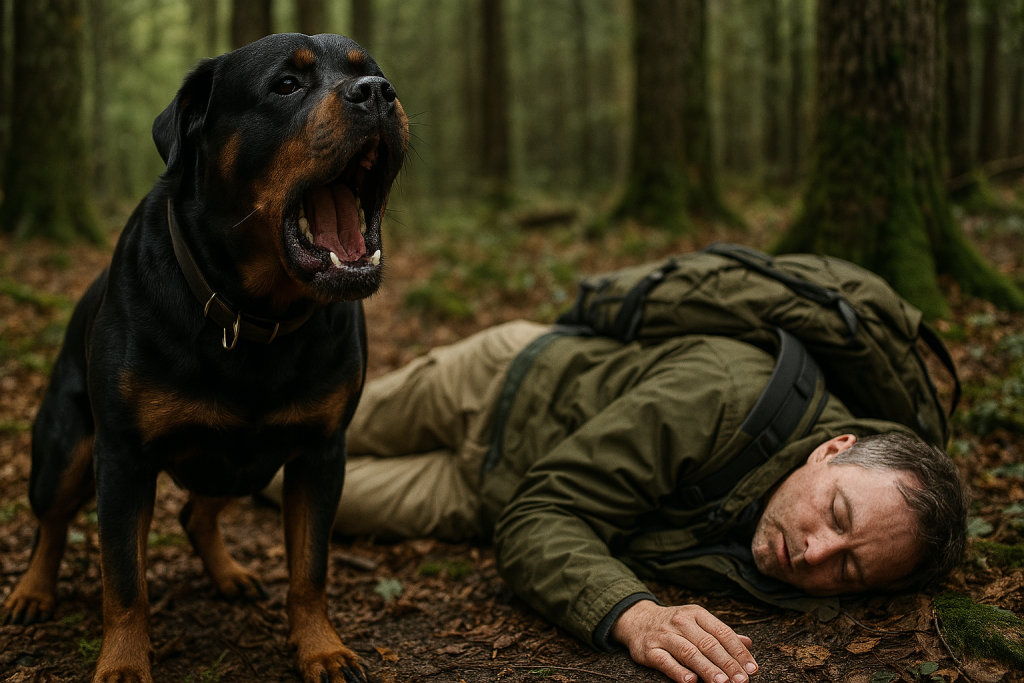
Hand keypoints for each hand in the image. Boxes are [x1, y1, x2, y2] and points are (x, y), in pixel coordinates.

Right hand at [610, 600, 757, 682]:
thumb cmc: (674, 625)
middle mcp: (680, 622)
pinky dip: (678, 671)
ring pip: (689, 653)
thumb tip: (748, 643)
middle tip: (742, 680)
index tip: (752, 668)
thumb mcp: (697, 622)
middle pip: (708, 644)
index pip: (722, 632)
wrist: (637, 620)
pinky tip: (691, 681)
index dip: (738, 652)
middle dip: (727, 664)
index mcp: (696, 614)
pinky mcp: (649, 650)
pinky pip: (665, 661)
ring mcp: (664, 635)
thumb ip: (721, 634)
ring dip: (707, 669)